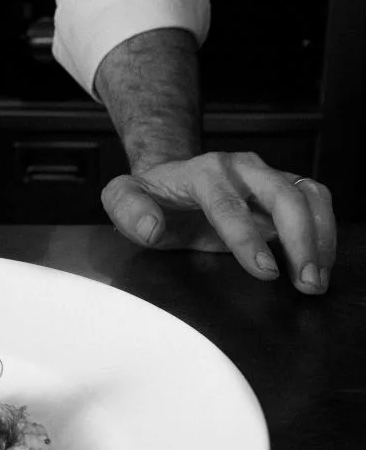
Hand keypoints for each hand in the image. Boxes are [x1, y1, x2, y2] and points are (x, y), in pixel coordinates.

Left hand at [101, 151, 335, 293]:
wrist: (173, 179)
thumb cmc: (154, 198)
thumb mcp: (124, 199)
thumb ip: (127, 209)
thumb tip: (150, 228)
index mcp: (202, 171)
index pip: (228, 203)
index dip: (247, 237)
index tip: (265, 272)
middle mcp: (241, 168)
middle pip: (281, 194)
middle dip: (299, 238)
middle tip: (305, 281)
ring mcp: (267, 175)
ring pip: (307, 194)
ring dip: (320, 236)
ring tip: (316, 279)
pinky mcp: (285, 187)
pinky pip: (316, 200)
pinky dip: (325, 231)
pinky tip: (320, 265)